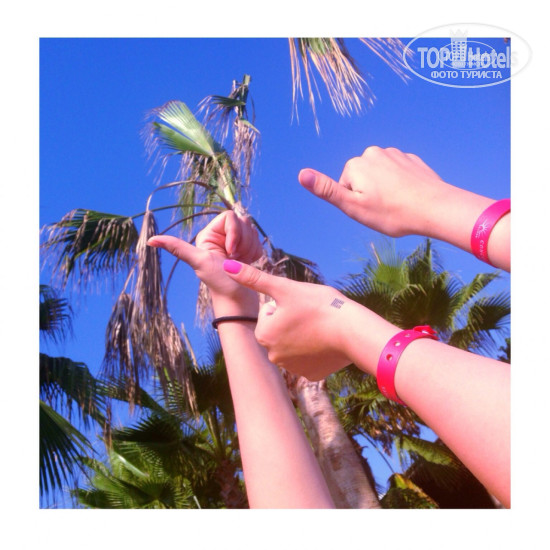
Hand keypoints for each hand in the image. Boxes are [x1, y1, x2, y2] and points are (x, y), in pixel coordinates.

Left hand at [147, 211, 262, 314]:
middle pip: (243, 222)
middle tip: (236, 258)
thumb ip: (177, 248)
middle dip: (244, 241)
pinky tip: (248, 265)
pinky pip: (258, 242)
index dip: (235, 232)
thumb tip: (150, 241)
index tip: (231, 251)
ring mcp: (235, 245)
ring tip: (241, 263)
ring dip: (251, 248)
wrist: (239, 302)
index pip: (230, 217)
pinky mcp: (247, 252)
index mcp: (209, 236)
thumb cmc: (219, 283)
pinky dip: (256, 253)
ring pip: (252, 231)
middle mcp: (221, 238)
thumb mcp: (198, 262)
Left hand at [222, 259, 355, 379]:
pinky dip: (316, 349)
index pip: (268, 312)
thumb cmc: (319, 305)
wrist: (353, 332)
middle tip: (311, 315)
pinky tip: (326, 342)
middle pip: (280, 329)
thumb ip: (254, 278)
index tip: (300, 305)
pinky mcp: (311, 375)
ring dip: (303, 334)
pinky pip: (309, 358)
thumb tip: (226, 266)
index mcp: (264, 334)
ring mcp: (293, 368)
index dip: (285, 304)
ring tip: (320, 327)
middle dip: (292, 320)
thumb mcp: (284, 288)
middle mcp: (273, 356)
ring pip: (294, 343)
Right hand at [299, 146, 445, 236]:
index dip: (355, 203)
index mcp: (355, 164)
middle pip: (361, 179)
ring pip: (380, 176)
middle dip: (369, 193)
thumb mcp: (353, 206)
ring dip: (385, 189)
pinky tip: (410, 197)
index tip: (370, 210)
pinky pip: (397, 174)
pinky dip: (400, 185)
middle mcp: (373, 153)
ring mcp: (394, 154)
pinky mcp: (411, 160)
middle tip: (383, 209)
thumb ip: (326, 189)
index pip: (344, 187)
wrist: (435, 208)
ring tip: (397, 205)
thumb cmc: (391, 213)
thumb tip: (301, 174)